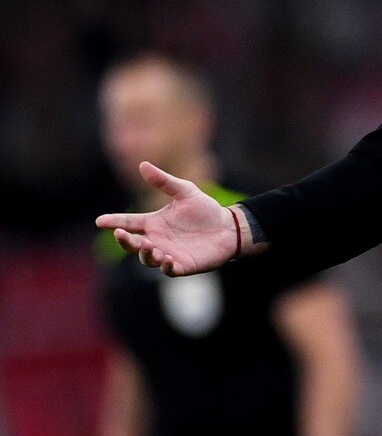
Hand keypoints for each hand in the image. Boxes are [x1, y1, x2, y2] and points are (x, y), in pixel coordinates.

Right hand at [95, 162, 238, 275]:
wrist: (228, 227)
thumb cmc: (205, 210)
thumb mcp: (185, 191)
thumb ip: (164, 181)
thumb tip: (142, 164)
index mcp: (154, 222)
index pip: (129, 222)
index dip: (114, 221)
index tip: (100, 221)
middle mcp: (156, 239)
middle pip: (132, 244)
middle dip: (124, 241)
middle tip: (121, 234)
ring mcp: (167, 253)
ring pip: (147, 259)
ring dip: (146, 254)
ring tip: (150, 246)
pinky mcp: (181, 265)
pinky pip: (168, 270)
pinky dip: (165, 266)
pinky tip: (167, 259)